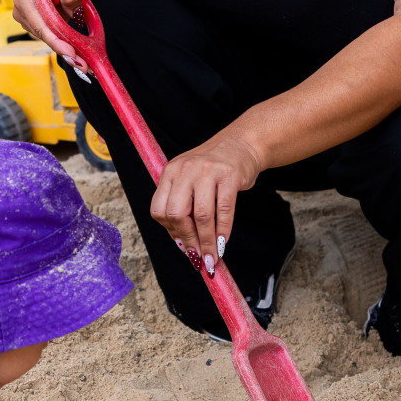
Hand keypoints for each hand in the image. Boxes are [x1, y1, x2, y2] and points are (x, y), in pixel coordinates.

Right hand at [12, 0, 88, 74]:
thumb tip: (74, 14)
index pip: (42, 26)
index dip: (57, 42)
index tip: (71, 53)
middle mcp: (22, 12)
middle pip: (46, 36)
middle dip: (66, 51)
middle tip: (85, 67)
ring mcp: (29, 20)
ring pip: (51, 38)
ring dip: (69, 49)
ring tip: (86, 61)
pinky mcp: (38, 24)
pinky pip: (54, 35)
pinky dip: (67, 42)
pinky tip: (81, 51)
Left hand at [150, 133, 263, 268]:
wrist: (241, 144)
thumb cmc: (213, 168)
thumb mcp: (189, 179)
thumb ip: (182, 207)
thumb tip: (183, 245)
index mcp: (170, 173)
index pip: (159, 209)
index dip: (170, 232)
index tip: (183, 245)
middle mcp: (185, 170)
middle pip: (177, 213)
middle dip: (188, 240)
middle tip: (198, 256)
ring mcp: (207, 171)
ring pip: (202, 215)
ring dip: (207, 241)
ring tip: (212, 256)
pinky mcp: (229, 176)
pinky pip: (224, 210)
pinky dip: (223, 230)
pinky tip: (223, 242)